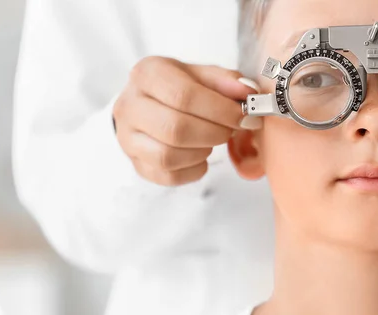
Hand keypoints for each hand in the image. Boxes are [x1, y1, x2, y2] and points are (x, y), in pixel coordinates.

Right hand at [113, 56, 261, 185]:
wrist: (147, 106)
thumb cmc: (177, 89)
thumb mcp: (200, 75)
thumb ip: (225, 81)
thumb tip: (249, 92)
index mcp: (147, 75)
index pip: (183, 95)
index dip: (220, 110)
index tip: (245, 117)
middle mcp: (129, 106)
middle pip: (175, 128)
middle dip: (214, 132)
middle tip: (231, 130)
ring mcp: (128, 139)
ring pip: (168, 156)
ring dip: (202, 152)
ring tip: (212, 140)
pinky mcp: (137, 164)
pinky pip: (168, 177)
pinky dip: (194, 169)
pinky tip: (201, 155)